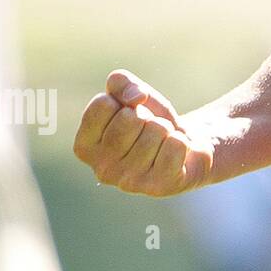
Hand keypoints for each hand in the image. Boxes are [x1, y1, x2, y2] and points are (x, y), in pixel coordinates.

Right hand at [74, 70, 212, 196]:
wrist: (186, 146)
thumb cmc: (151, 121)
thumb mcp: (132, 95)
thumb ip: (121, 83)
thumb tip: (135, 97)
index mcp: (84, 147)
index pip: (102, 105)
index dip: (124, 101)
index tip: (130, 114)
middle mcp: (101, 169)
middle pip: (130, 118)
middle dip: (147, 116)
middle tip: (150, 130)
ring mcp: (128, 182)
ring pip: (156, 131)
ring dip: (166, 130)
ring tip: (162, 143)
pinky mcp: (157, 187)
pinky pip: (175, 145)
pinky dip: (181, 141)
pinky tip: (175, 153)